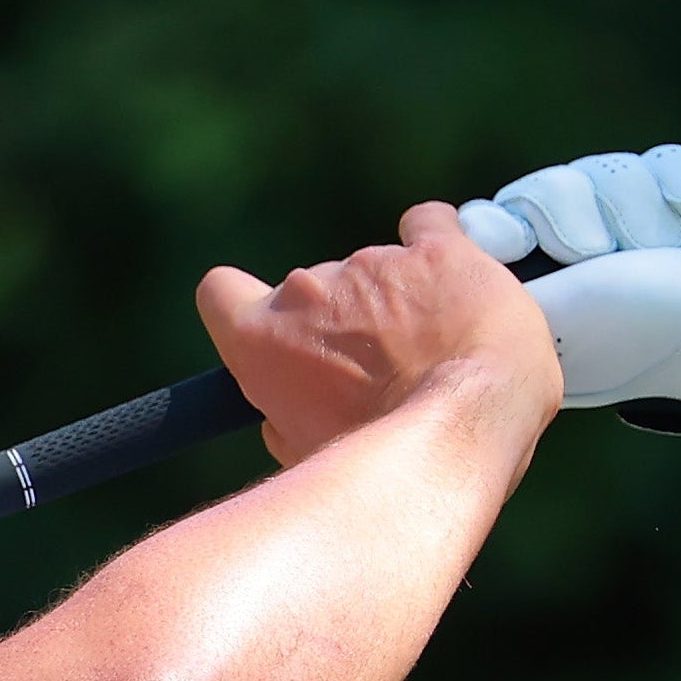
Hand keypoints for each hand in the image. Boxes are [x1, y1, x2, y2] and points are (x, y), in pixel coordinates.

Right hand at [195, 201, 559, 467]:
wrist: (460, 431)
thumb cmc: (381, 455)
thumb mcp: (306, 453)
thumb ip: (283, 417)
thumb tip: (283, 412)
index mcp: (261, 341)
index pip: (220, 294)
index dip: (244, 305)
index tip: (274, 323)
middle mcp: (306, 292)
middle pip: (310, 291)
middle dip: (339, 319)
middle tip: (378, 365)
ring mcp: (372, 264)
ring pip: (374, 269)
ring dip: (394, 298)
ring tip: (434, 348)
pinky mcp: (434, 250)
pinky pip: (428, 225)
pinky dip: (434, 244)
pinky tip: (452, 274)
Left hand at [456, 143, 680, 459]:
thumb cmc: (639, 331)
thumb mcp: (551, 319)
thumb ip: (494, 293)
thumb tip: (447, 267)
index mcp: (537, 286)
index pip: (494, 224)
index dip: (506, 222)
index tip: (517, 240)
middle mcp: (575, 254)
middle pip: (549, 189)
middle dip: (578, 214)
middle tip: (599, 251)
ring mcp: (627, 228)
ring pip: (601, 173)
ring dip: (630, 205)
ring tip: (657, 242)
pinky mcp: (675, 204)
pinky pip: (659, 160)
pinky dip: (675, 179)